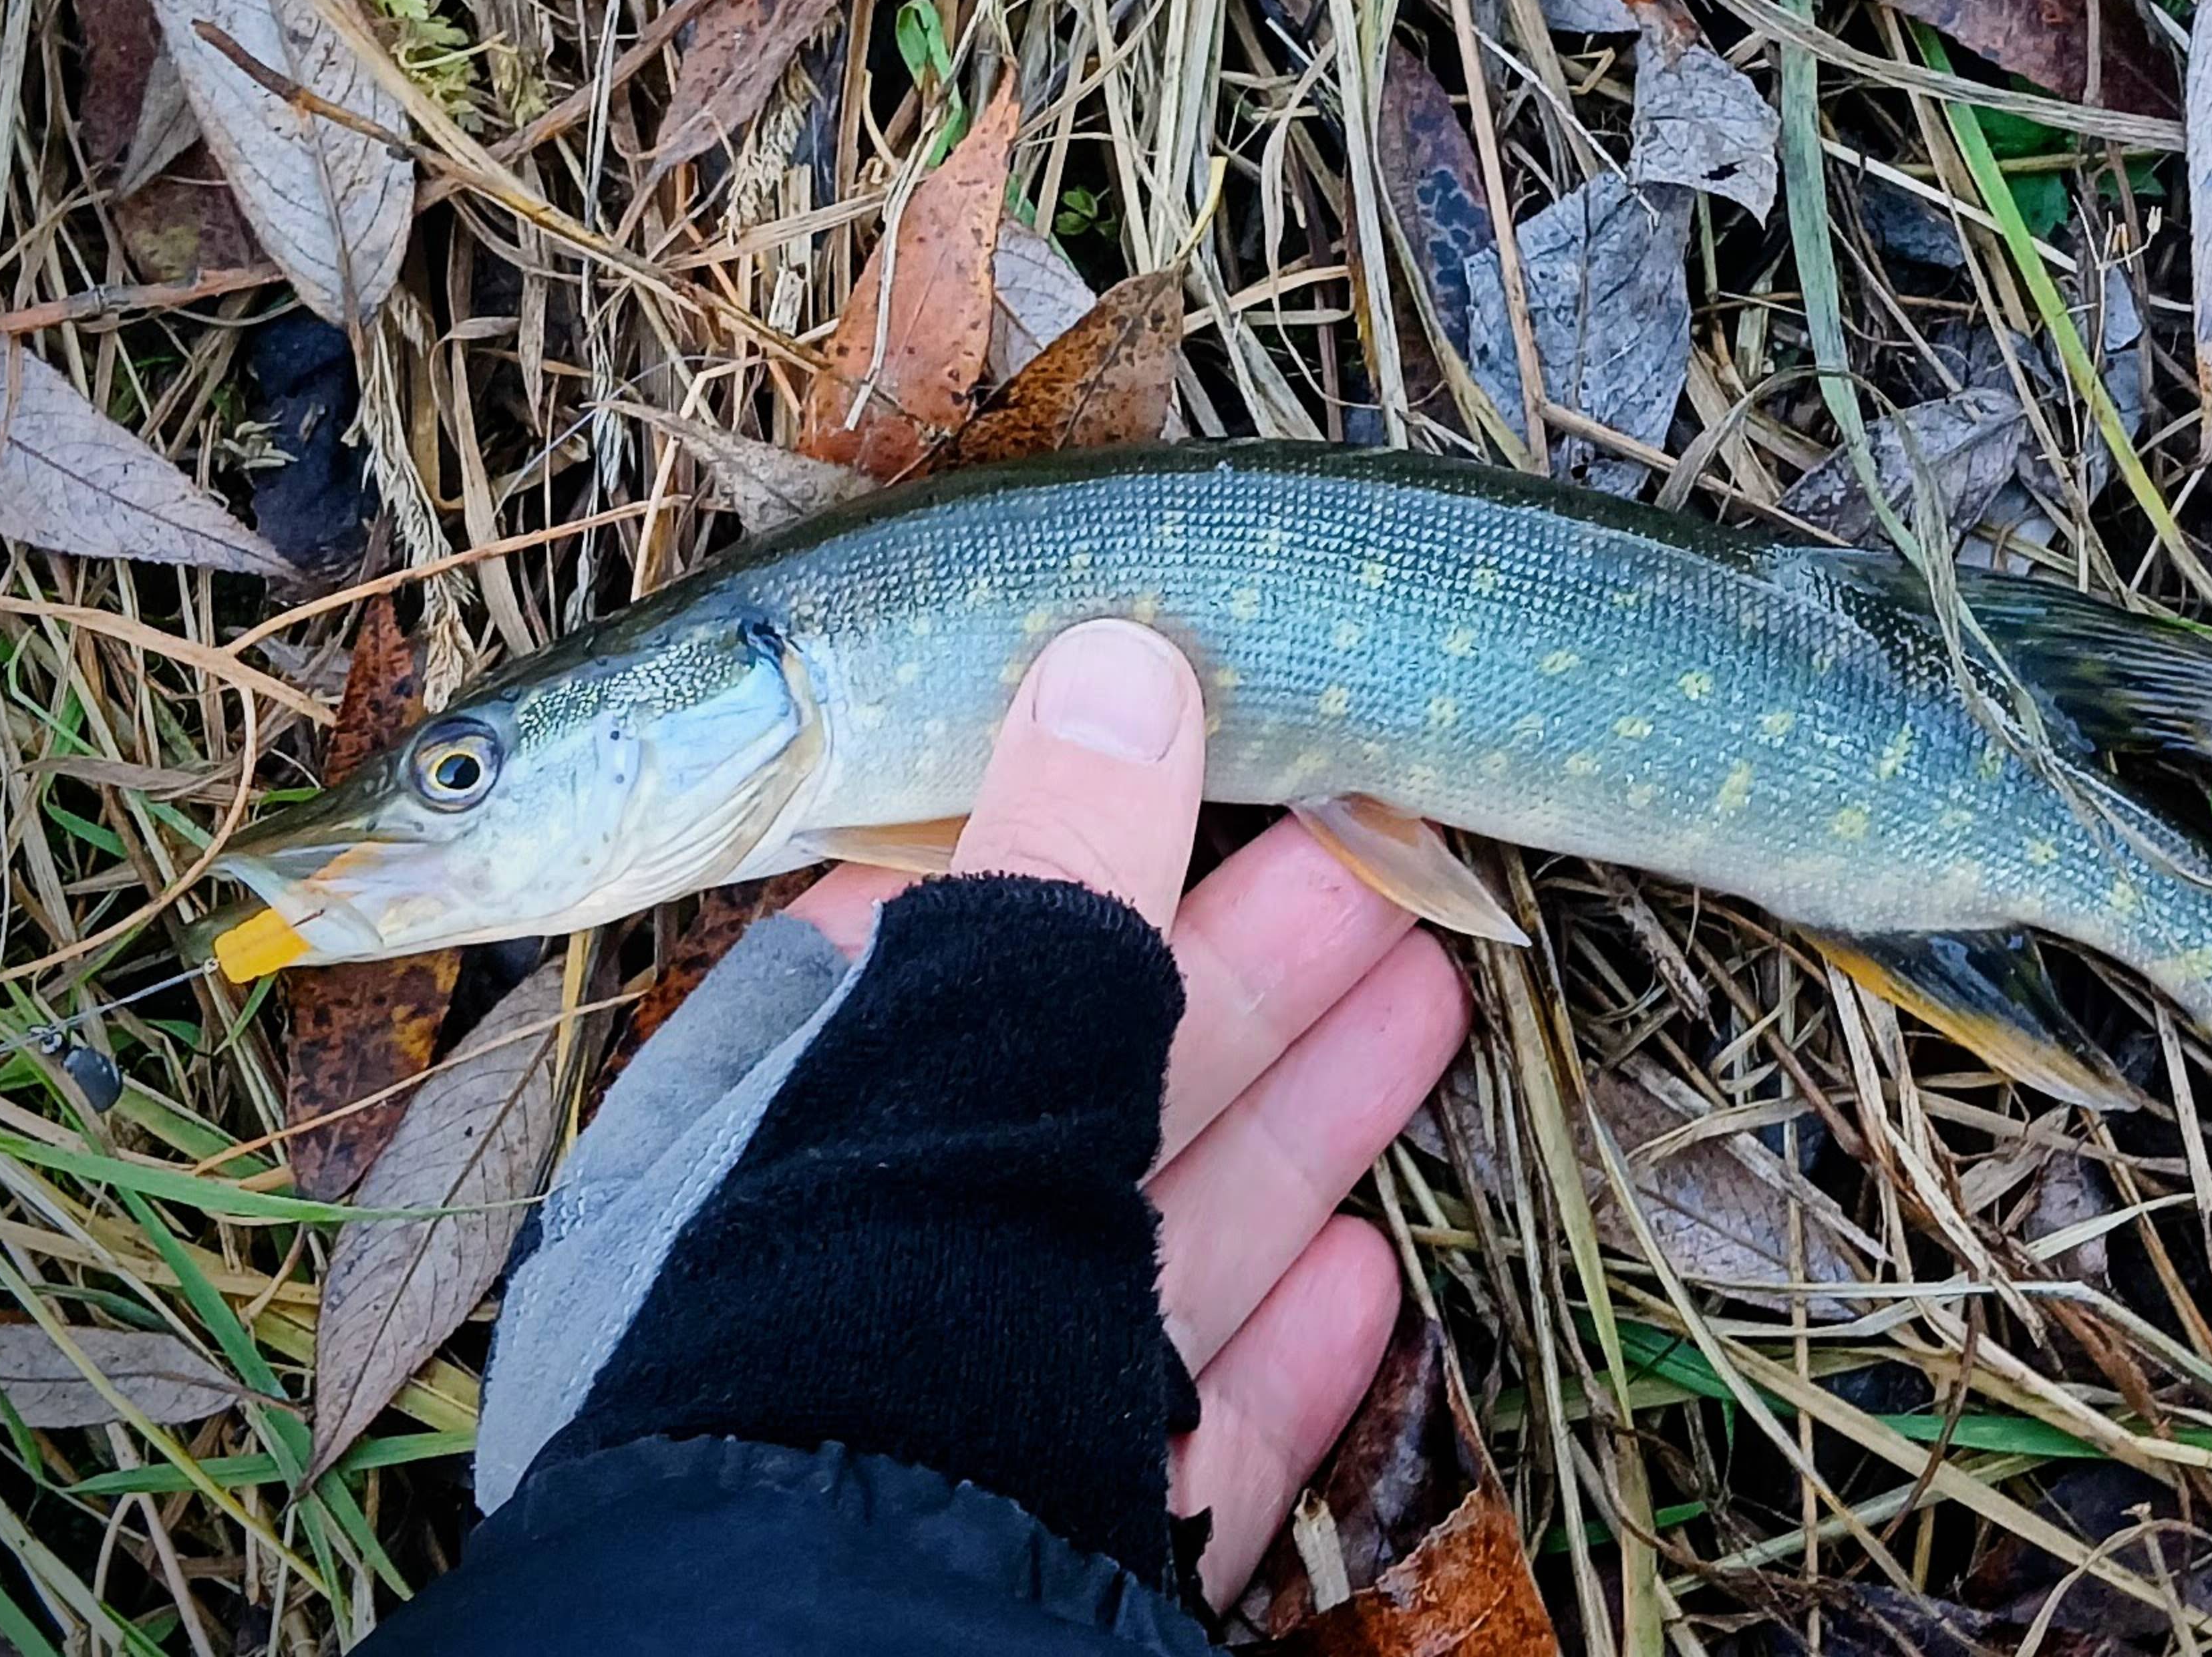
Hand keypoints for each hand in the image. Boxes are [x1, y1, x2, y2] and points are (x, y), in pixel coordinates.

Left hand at [785, 619, 1468, 1604]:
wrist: (864, 1629)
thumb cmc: (869, 1299)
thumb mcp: (962, 1040)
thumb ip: (1051, 870)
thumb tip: (1116, 652)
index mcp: (773, 1136)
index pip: (932, 943)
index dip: (1082, 835)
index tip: (1215, 742)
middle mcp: (864, 1266)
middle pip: (1082, 1079)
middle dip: (1245, 953)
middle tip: (1395, 836)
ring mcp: (977, 1410)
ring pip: (1165, 1231)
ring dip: (1305, 1108)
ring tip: (1438, 994)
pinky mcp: (1076, 1538)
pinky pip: (1197, 1426)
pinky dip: (1290, 1339)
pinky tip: (1378, 1267)